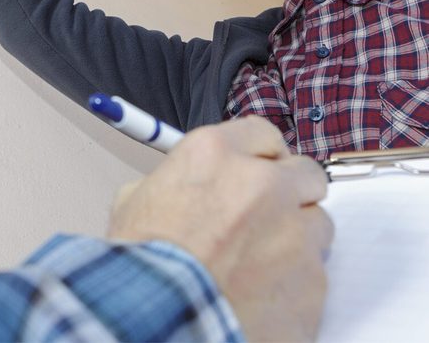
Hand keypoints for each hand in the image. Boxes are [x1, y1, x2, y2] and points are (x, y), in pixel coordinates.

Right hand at [109, 116, 332, 341]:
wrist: (156, 319)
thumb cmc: (139, 262)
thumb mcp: (136, 200)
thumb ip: (175, 183)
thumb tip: (184, 189)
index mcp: (216, 154)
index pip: (262, 135)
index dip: (258, 158)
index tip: (255, 175)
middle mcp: (264, 183)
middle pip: (305, 174)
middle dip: (289, 194)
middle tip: (264, 219)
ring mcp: (296, 233)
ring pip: (317, 226)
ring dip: (295, 241)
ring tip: (258, 268)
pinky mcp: (314, 282)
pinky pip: (315, 277)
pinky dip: (293, 286)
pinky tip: (259, 299)